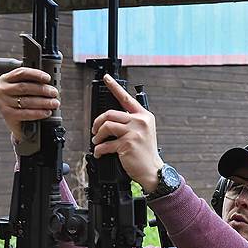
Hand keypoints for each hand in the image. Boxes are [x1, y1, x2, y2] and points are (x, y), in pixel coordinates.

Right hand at [0, 67, 59, 141]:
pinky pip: (25, 113)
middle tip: (54, 93)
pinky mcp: (7, 115)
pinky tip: (47, 112)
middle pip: (25, 87)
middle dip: (42, 90)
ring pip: (26, 101)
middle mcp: (1, 89)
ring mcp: (2, 102)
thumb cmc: (23, 105)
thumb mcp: (24, 92)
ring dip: (43, 102)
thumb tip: (50, 85)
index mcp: (5, 79)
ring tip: (54, 103)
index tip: (48, 78)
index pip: (21, 73)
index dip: (36, 74)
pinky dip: (38, 113)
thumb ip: (32, 85)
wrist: (18, 125)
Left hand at [91, 74, 163, 190]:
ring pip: (107, 126)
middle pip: (110, 113)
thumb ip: (132, 122)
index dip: (114, 86)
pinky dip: (99, 149)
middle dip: (98, 122)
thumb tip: (110, 119)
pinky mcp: (128, 143)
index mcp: (144, 116)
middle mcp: (140, 121)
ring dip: (98, 136)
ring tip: (97, 141)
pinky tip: (100, 153)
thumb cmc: (145, 153)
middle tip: (95, 130)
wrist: (152, 170)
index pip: (126, 98)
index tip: (106, 78)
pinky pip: (107, 143)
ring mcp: (135, 132)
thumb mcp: (143, 132)